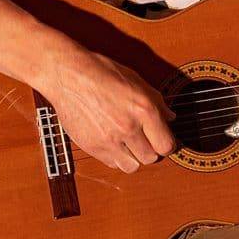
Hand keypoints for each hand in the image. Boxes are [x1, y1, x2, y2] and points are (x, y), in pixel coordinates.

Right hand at [38, 43, 176, 173]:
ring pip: (133, 166)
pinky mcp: (92, 146)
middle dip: (150, 150)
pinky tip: (113, 142)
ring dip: (133, 157)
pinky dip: (116, 157)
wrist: (68, 75)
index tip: (163, 140)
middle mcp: (128, 127)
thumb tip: (170, 117)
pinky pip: (112, 163)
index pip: (167, 145)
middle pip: (151, 158)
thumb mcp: (136, 80)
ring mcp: (109, 139)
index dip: (167, 144)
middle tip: (145, 140)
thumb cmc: (101, 72)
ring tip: (129, 144)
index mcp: (144, 109)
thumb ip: (156, 101)